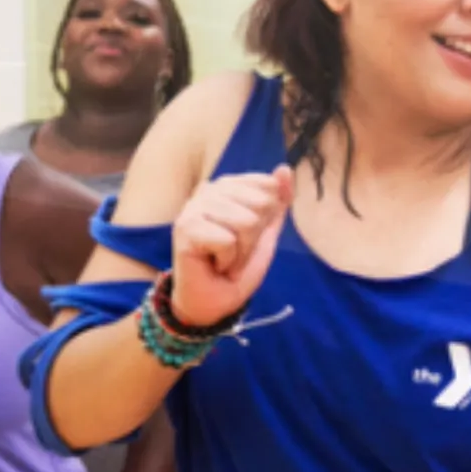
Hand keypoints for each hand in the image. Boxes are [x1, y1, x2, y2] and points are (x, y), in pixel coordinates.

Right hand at [169, 166, 294, 328]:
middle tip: (235, 252)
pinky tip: (214, 264)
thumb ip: (277, 202)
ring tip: (225, 260)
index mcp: (229, 187)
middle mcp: (210, 190)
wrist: (212, 302)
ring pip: (246, 222)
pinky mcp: (185, 226)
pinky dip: (228, 260)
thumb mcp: (265, 234)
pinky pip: (228, 240)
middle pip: (261, 204)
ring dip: (242, 252)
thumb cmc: (235, 268)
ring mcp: (195, 207)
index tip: (247, 236)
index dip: (266, 218)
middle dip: (255, 238)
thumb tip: (285, 169)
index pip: (267, 185)